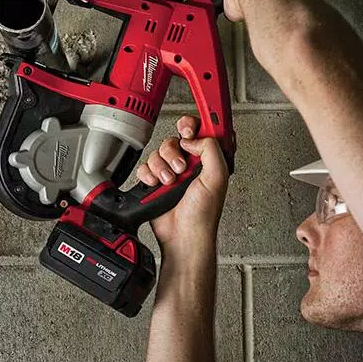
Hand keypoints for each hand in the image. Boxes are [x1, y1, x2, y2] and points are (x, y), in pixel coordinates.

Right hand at [136, 115, 228, 263]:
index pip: (202, 130)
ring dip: (163, 166)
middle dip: (174, 151)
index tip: (189, 131)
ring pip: (159, 151)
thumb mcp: (217, 178)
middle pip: (175, 138)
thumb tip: (195, 138)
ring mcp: (173, 171)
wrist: (182, 235)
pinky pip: (146, 166)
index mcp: (209, 160)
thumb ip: (211, 150)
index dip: (194, 125)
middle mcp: (191, 163)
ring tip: (171, 181)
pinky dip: (150, 175)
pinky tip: (158, 186)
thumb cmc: (203, 215)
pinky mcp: (156, 180)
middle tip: (181, 165)